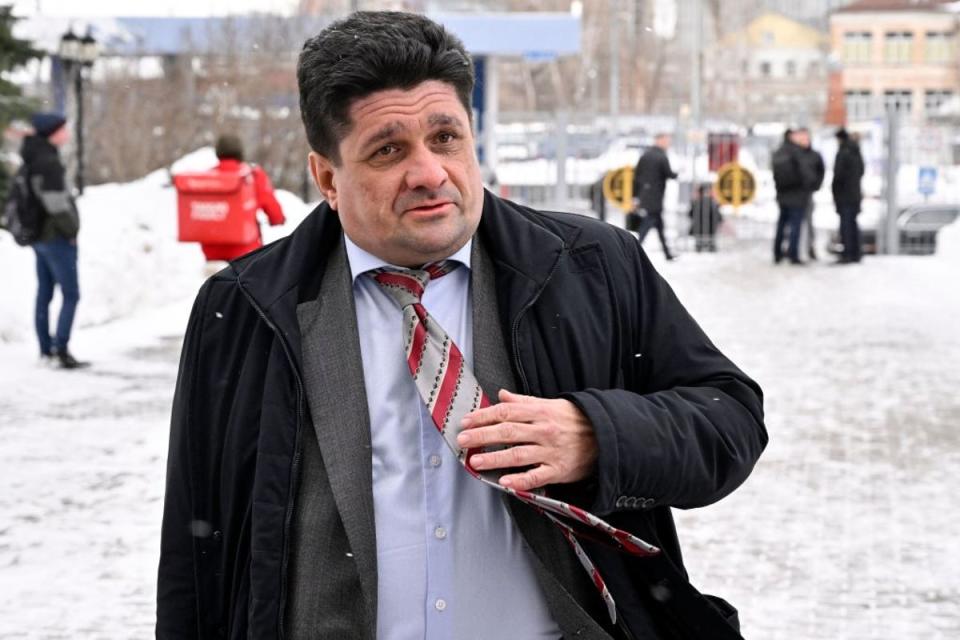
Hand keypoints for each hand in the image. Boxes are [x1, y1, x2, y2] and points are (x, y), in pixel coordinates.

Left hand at [456, 389, 597, 490]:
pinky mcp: (559, 470)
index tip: (466, 421)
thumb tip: (501, 394)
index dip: (483, 416)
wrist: (606, 436)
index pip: (506, 412)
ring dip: (495, 458)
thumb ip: (524, 401)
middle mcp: (543, 430)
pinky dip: (520, 481)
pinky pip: (537, 477)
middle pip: (507, 432)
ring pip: (518, 455)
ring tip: (476, 461)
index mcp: (540, 412)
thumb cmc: (575, 420)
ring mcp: (551, 451)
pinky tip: (505, 483)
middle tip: (463, 441)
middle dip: (482, 436)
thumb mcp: (550, 404)